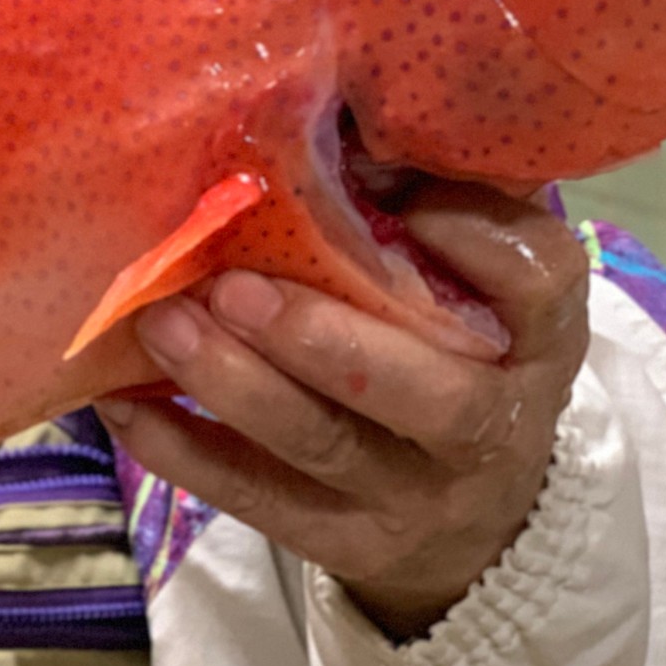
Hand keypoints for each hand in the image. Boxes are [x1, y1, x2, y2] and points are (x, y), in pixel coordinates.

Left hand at [96, 185, 589, 641]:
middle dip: (326, 341)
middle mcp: (492, 425)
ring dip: (234, 384)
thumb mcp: (483, 287)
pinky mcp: (344, 540)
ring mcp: (414, 495)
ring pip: (323, 446)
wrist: (478, 514)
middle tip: (235, 285)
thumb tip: (336, 124)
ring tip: (163, 321)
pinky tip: (124, 404)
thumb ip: (437, 207)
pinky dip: (186, 452)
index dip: (477, 240)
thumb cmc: (462, 352)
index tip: (406, 197)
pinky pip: (259, 501)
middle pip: (426, 395)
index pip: (542, 283)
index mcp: (540, 337)